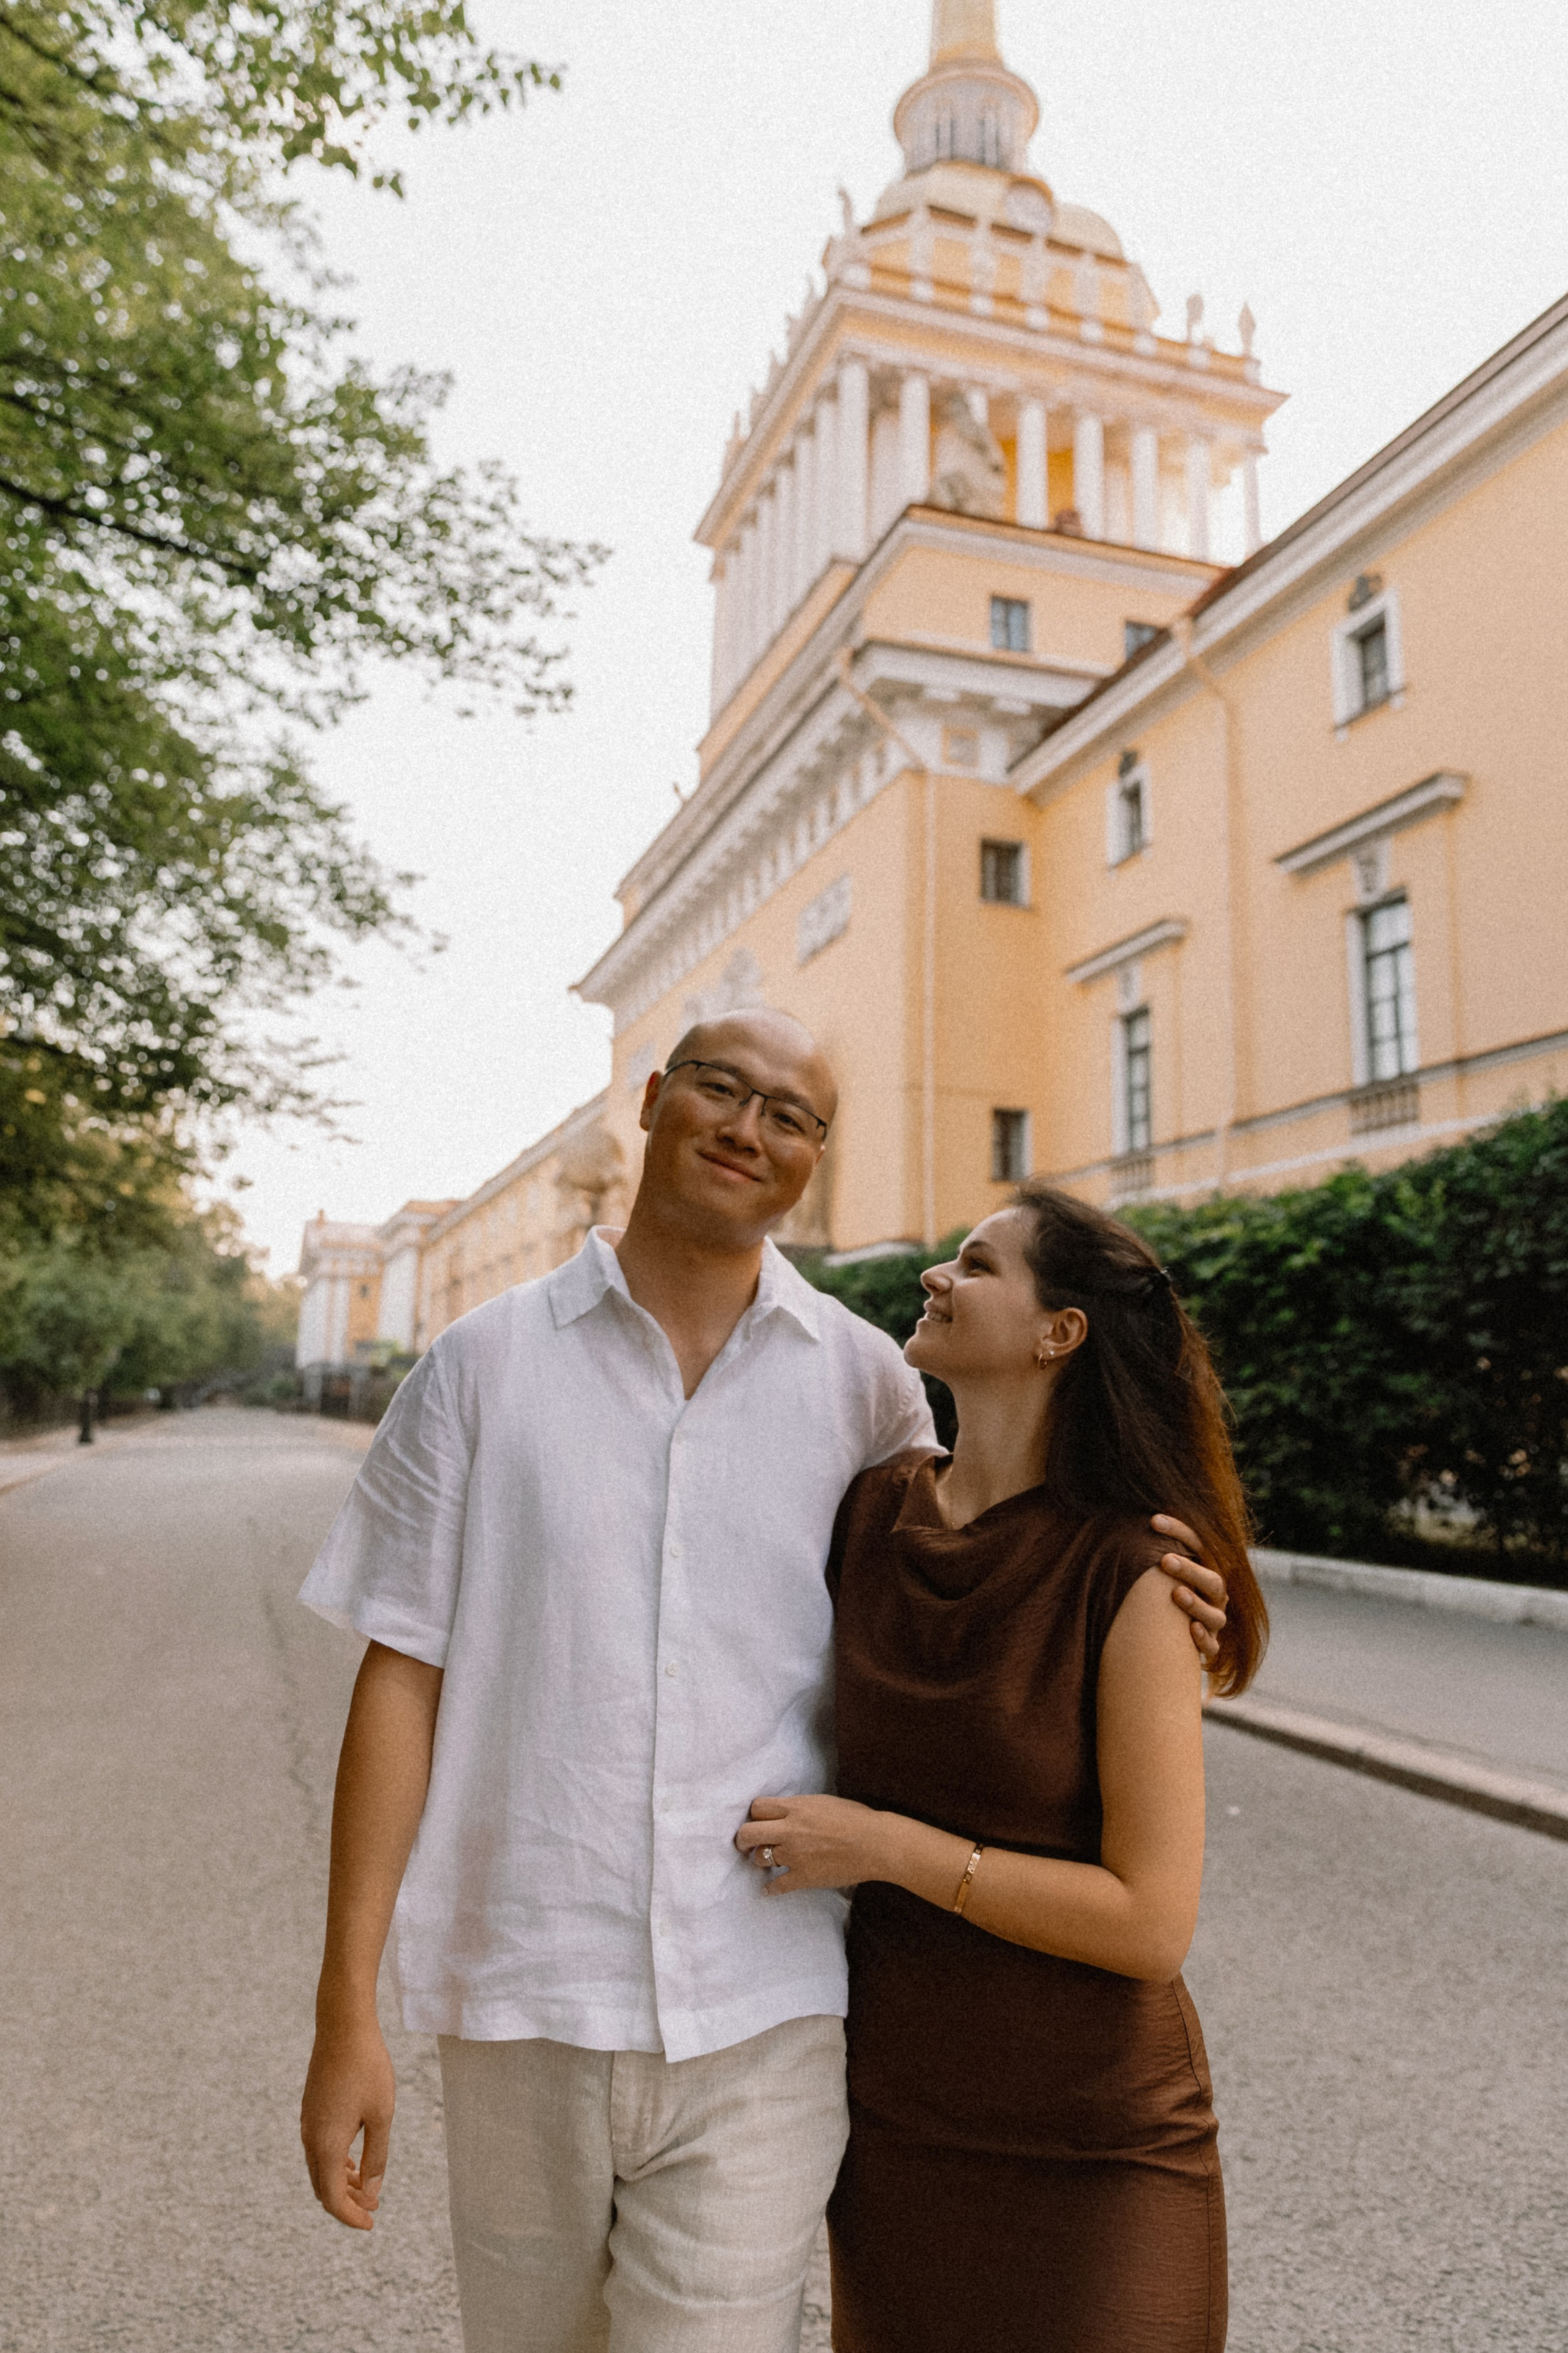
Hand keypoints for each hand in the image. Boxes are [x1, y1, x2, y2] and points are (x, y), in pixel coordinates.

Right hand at [300, 2010, 395, 2230]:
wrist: (343, 2026)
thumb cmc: (367, 2068)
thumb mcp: (381, 2115)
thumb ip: (377, 2157)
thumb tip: (372, 2193)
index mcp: (327, 2144)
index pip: (332, 2198)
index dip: (351, 2216)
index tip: (371, 2224)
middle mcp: (311, 2138)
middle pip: (324, 2187)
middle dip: (347, 2202)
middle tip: (373, 2209)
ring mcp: (308, 2122)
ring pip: (321, 2168)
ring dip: (342, 2182)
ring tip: (368, 2187)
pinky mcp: (311, 2109)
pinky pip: (320, 2149)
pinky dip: (337, 2163)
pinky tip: (356, 2160)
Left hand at [735, 1794, 891, 1892]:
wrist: (876, 1843)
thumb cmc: (856, 1818)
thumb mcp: (824, 1802)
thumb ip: (801, 1808)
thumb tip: (787, 1812)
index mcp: (796, 1808)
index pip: (758, 1807)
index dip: (755, 1814)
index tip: (757, 1820)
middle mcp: (790, 1830)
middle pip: (749, 1833)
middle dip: (743, 1838)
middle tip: (744, 1844)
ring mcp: (795, 1855)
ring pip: (760, 1858)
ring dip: (759, 1860)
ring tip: (762, 1862)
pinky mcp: (803, 1876)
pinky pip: (777, 1885)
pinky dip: (770, 1889)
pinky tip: (766, 1890)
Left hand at [1151, 1514, 1227, 1668]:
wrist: (1166, 1637)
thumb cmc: (1158, 1593)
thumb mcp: (1157, 1569)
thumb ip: (1148, 1549)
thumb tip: (1118, 1515)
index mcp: (1204, 1571)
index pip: (1199, 1546)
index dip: (1179, 1532)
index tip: (1153, 1520)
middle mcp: (1215, 1597)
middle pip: (1213, 1580)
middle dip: (1190, 1570)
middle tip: (1165, 1559)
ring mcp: (1213, 1623)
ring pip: (1215, 1616)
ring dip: (1197, 1604)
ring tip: (1176, 1593)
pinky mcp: (1209, 1648)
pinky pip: (1212, 1647)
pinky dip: (1203, 1640)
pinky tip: (1190, 1630)